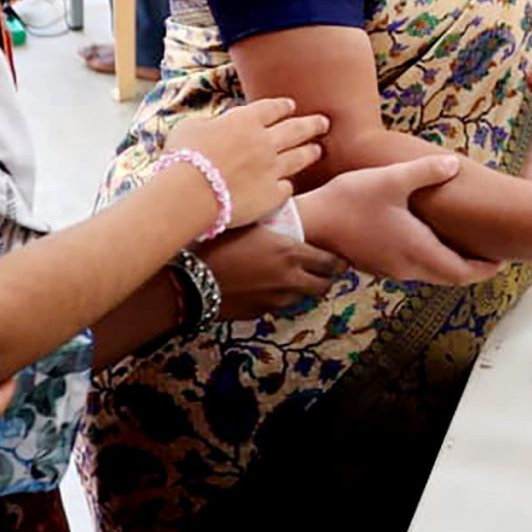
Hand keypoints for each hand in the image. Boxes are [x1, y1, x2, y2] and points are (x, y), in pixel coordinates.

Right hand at [163, 96, 328, 229]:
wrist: (191, 192)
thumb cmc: (183, 157)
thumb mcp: (191, 128)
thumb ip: (210, 125)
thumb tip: (214, 128)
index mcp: (246, 120)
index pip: (272, 108)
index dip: (283, 107)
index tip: (290, 106)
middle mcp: (265, 142)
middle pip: (296, 129)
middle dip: (312, 124)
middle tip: (324, 122)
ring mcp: (272, 169)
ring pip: (299, 157)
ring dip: (310, 152)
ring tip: (318, 150)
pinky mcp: (272, 195)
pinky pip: (286, 187)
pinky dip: (287, 184)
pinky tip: (289, 185)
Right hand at [196, 222, 343, 316]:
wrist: (191, 280)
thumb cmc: (217, 242)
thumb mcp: (251, 224)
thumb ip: (275, 226)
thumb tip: (286, 218)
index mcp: (291, 253)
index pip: (331, 263)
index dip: (339, 262)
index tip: (340, 259)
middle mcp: (289, 280)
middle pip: (323, 286)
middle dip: (327, 279)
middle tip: (324, 272)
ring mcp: (275, 300)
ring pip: (302, 298)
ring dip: (303, 289)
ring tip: (294, 277)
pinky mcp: (260, 313)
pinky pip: (278, 305)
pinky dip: (279, 297)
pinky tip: (266, 287)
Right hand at [300, 157, 502, 283]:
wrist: (309, 224)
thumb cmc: (350, 202)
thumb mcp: (391, 180)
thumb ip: (426, 172)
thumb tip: (455, 165)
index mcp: (418, 251)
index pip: (463, 272)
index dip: (487, 268)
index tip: (504, 258)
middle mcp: (408, 267)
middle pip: (451, 277)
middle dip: (474, 267)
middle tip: (491, 252)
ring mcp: (392, 269)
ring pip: (432, 274)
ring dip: (452, 264)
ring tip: (465, 243)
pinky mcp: (378, 264)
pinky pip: (415, 268)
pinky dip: (431, 259)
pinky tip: (428, 237)